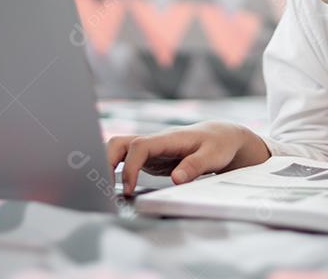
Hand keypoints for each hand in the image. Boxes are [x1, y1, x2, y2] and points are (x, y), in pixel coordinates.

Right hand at [106, 121, 270, 195]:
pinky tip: (119, 188)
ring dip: (109, 166)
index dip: (130, 167)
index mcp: (167, 138)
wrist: (221, 136)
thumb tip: (176, 179)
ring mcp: (150, 150)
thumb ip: (194, 166)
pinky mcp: (150, 159)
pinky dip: (118, 172)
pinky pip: (127, 162)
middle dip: (107, 162)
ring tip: (107, 190)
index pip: (139, 146)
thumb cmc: (217, 144)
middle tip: (106, 188)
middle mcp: (154, 142)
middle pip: (119, 143)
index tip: (129, 188)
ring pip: (119, 150)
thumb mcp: (212, 156)